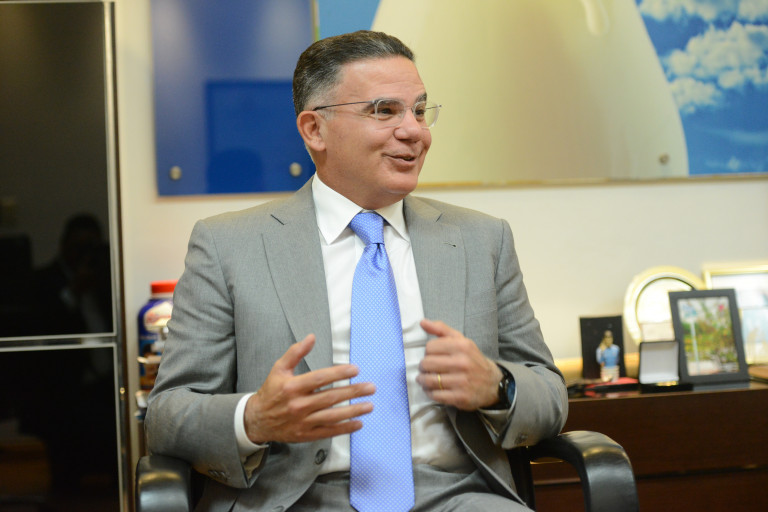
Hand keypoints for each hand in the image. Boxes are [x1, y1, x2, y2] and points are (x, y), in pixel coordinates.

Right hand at [244, 334, 374, 443]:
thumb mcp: (279, 368)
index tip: (355, 369)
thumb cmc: (271, 392)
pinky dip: (345, 428)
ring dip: (353, 411)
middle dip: (353, 392)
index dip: (339, 373)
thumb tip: (311, 337)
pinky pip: (329, 431)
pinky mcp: (306, 434)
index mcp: (292, 387)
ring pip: (333, 416)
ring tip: (369, 405)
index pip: (320, 378)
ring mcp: (303, 421)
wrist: (258, 420)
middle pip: (331, 397)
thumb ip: (295, 352)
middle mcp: (299, 405)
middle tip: (370, 387)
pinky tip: (358, 423)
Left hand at [416, 319, 502, 410]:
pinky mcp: (460, 397)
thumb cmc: (472, 359)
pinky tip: (432, 389)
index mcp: (461, 346)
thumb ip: (441, 329)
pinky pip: (435, 395)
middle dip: (423, 367)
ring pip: (429, 380)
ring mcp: (461, 381)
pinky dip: (430, 393)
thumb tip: (422, 322)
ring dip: (423, 381)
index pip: (430, 347)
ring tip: (425, 379)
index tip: (432, 356)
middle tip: (426, 368)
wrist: (492, 383)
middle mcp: (462, 363)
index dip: (428, 352)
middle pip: (427, 364)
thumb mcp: (461, 340)